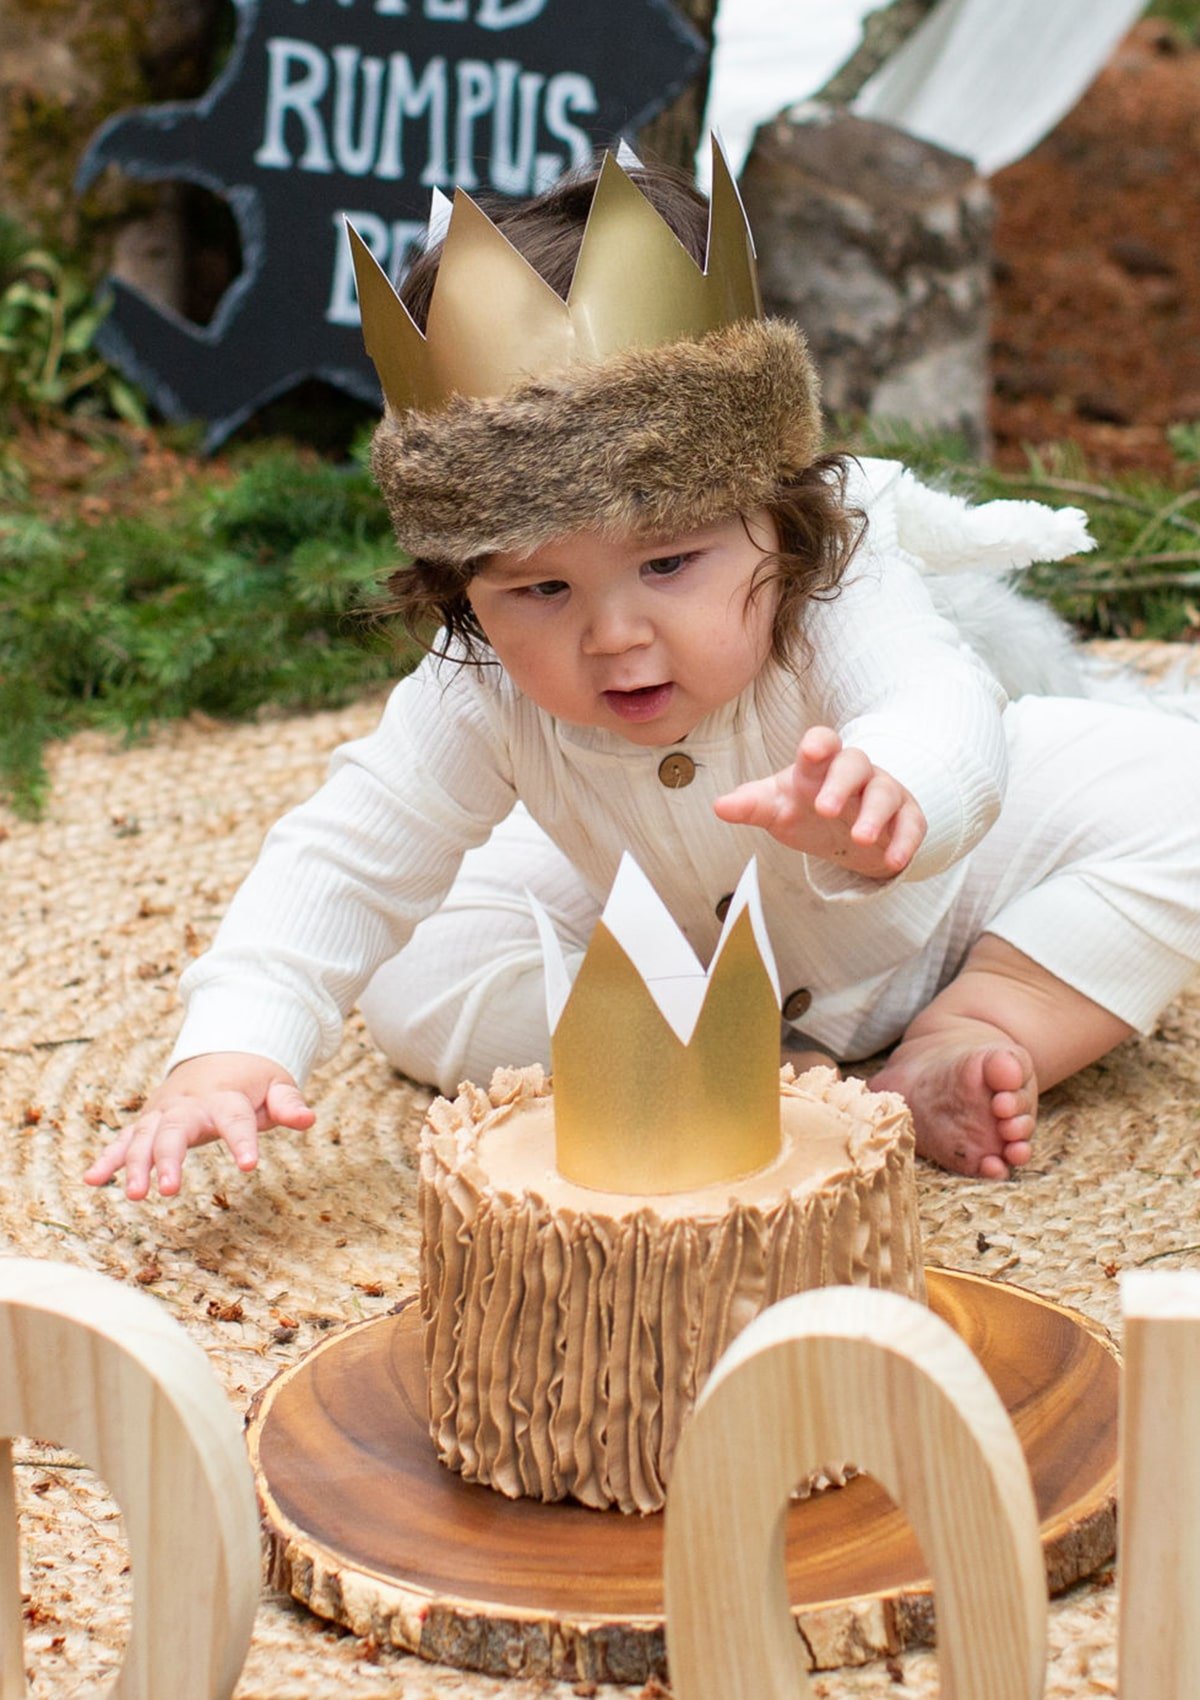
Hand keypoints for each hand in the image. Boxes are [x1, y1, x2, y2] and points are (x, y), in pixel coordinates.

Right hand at [83, 1053, 314, 1200]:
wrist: (220, 1052)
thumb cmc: (253, 1078)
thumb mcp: (277, 1085)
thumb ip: (289, 1104)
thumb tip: (308, 1120)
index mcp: (225, 1096)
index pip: (233, 1118)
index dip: (242, 1140)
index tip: (249, 1165)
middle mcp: (189, 1104)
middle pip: (175, 1130)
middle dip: (169, 1158)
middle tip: (168, 1191)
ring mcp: (164, 1113)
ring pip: (145, 1137)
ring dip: (136, 1165)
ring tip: (136, 1196)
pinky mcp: (150, 1122)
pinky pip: (125, 1140)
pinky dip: (108, 1159)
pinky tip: (92, 1181)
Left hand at [713, 725, 926, 878]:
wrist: (848, 833)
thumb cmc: (806, 809)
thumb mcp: (776, 808)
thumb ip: (750, 805)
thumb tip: (719, 806)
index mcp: (820, 765)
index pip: (822, 742)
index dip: (818, 744)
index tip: (810, 752)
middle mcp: (855, 773)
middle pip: (854, 764)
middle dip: (841, 784)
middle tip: (825, 808)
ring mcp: (884, 792)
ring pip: (885, 793)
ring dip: (875, 815)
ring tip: (861, 838)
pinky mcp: (906, 817)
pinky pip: (911, 824)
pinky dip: (904, 842)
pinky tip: (893, 861)